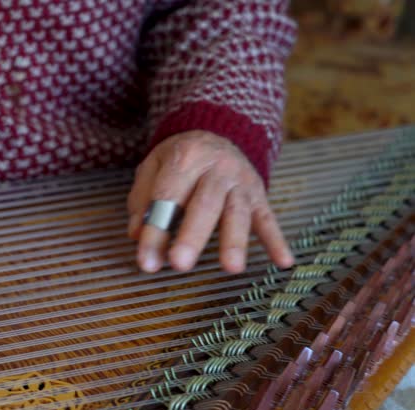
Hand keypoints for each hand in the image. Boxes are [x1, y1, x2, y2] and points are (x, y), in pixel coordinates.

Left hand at [127, 130, 293, 273]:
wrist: (217, 130)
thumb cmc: (179, 158)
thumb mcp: (152, 168)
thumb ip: (142, 202)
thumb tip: (137, 236)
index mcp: (185, 158)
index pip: (167, 198)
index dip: (155, 231)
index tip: (146, 262)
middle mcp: (216, 167)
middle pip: (204, 204)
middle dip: (192, 237)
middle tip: (180, 264)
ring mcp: (240, 181)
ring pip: (237, 213)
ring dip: (234, 241)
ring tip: (231, 268)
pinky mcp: (258, 194)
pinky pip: (268, 218)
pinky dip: (276, 241)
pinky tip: (282, 261)